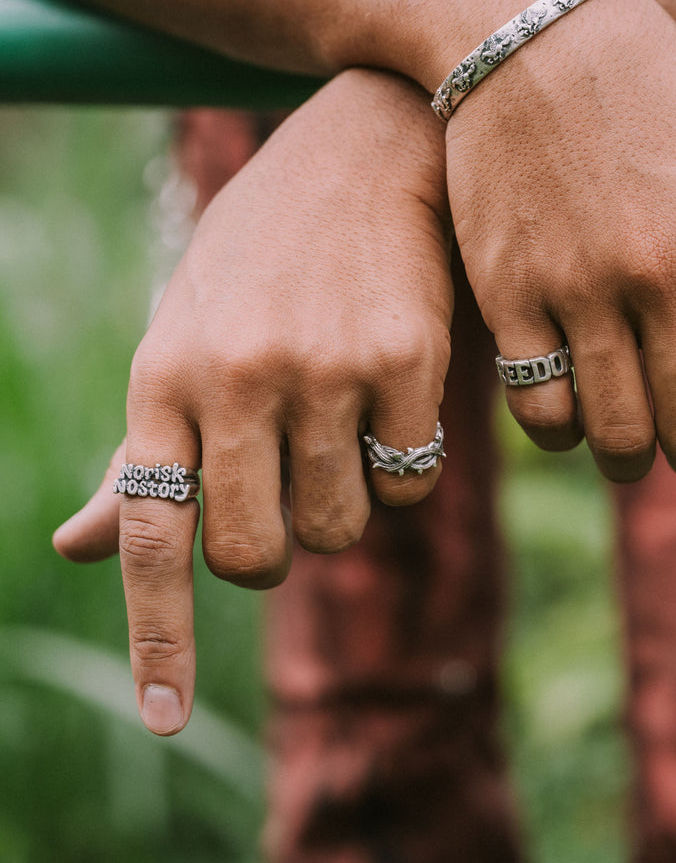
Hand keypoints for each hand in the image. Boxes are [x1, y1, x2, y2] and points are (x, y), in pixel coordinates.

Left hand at [55, 69, 451, 733]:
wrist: (367, 145)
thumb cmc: (267, 250)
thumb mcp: (188, 331)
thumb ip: (145, 449)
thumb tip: (78, 547)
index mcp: (164, 371)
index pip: (151, 530)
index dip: (160, 636)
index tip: (167, 717)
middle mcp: (235, 375)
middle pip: (253, 553)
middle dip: (276, 545)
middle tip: (293, 486)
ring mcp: (322, 367)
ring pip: (341, 526)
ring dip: (347, 500)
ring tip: (347, 417)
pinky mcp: (405, 360)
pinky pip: (411, 480)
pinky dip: (405, 462)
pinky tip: (399, 392)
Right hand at [446, 0, 675, 514]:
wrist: (531, 28)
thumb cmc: (651, 90)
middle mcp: (668, 274)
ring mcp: (583, 286)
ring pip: (615, 433)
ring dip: (628, 455)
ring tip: (625, 443)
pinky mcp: (508, 291)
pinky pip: (539, 406)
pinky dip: (558, 428)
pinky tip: (564, 412)